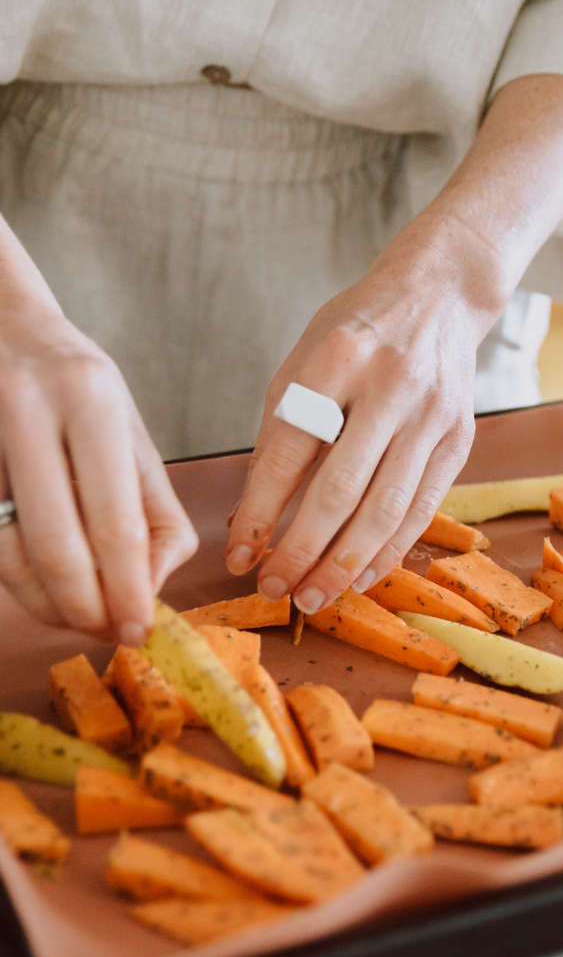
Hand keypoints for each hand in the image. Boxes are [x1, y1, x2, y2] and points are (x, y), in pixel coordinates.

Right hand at [0, 297, 197, 641]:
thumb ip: (153, 507)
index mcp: (91, 401)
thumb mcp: (129, 432)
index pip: (117, 520)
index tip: (141, 629)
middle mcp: (28, 409)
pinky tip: (41, 586)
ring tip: (77, 616)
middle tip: (110, 632)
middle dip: (87, 607)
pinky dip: (16, 578)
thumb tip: (150, 585)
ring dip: (46, 604)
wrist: (0, 324)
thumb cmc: (76, 388)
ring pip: (8, 551)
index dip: (129, 589)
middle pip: (58, 545)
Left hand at [225, 74, 562, 609]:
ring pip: (386, 508)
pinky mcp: (459, 437)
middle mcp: (390, 385)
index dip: (260, 511)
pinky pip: (422, 507)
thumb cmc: (358, 331)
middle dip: (302, 550)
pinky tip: (362, 576)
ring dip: (345, 563)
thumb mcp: (306, 358)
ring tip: (315, 597)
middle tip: (276, 591)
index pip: (288, 450)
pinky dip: (390, 549)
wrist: (439, 296)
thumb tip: (256, 516)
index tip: (239, 556)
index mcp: (336, 357)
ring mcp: (432, 413)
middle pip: (339, 489)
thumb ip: (281, 430)